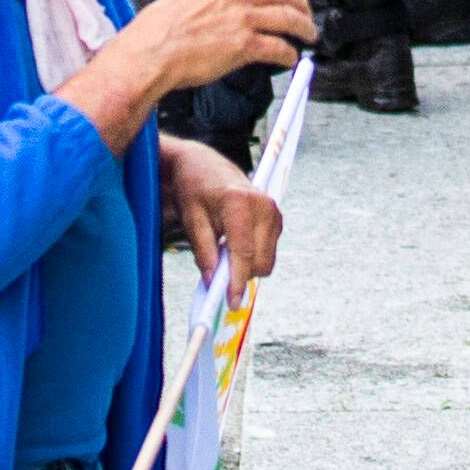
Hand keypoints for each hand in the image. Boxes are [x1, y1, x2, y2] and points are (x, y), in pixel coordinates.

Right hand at [120, 0, 315, 102]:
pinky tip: (289, 58)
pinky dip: (288, 53)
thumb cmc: (156, 31)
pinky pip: (277, 46)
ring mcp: (241, 17)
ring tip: (308, 35)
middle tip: (307, 13)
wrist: (149, 54)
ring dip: (303, 26)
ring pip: (287, 17)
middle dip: (300, 3)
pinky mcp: (244, 44)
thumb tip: (222, 4)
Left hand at [158, 134, 285, 285]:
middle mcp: (264, 206)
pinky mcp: (277, 218)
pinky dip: (252, 256)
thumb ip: (204, 253)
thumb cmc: (194, 191)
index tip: (232, 303)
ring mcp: (274, 212)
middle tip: (216, 271)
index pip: (244, 252)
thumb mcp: (191, 221)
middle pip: (260, 261)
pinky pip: (268, 252)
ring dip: (246, 266)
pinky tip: (234, 242)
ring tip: (223, 249)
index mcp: (240, 203)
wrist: (205, 166)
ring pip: (267, 261)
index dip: (238, 281)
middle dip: (240, 275)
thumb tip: (214, 283)